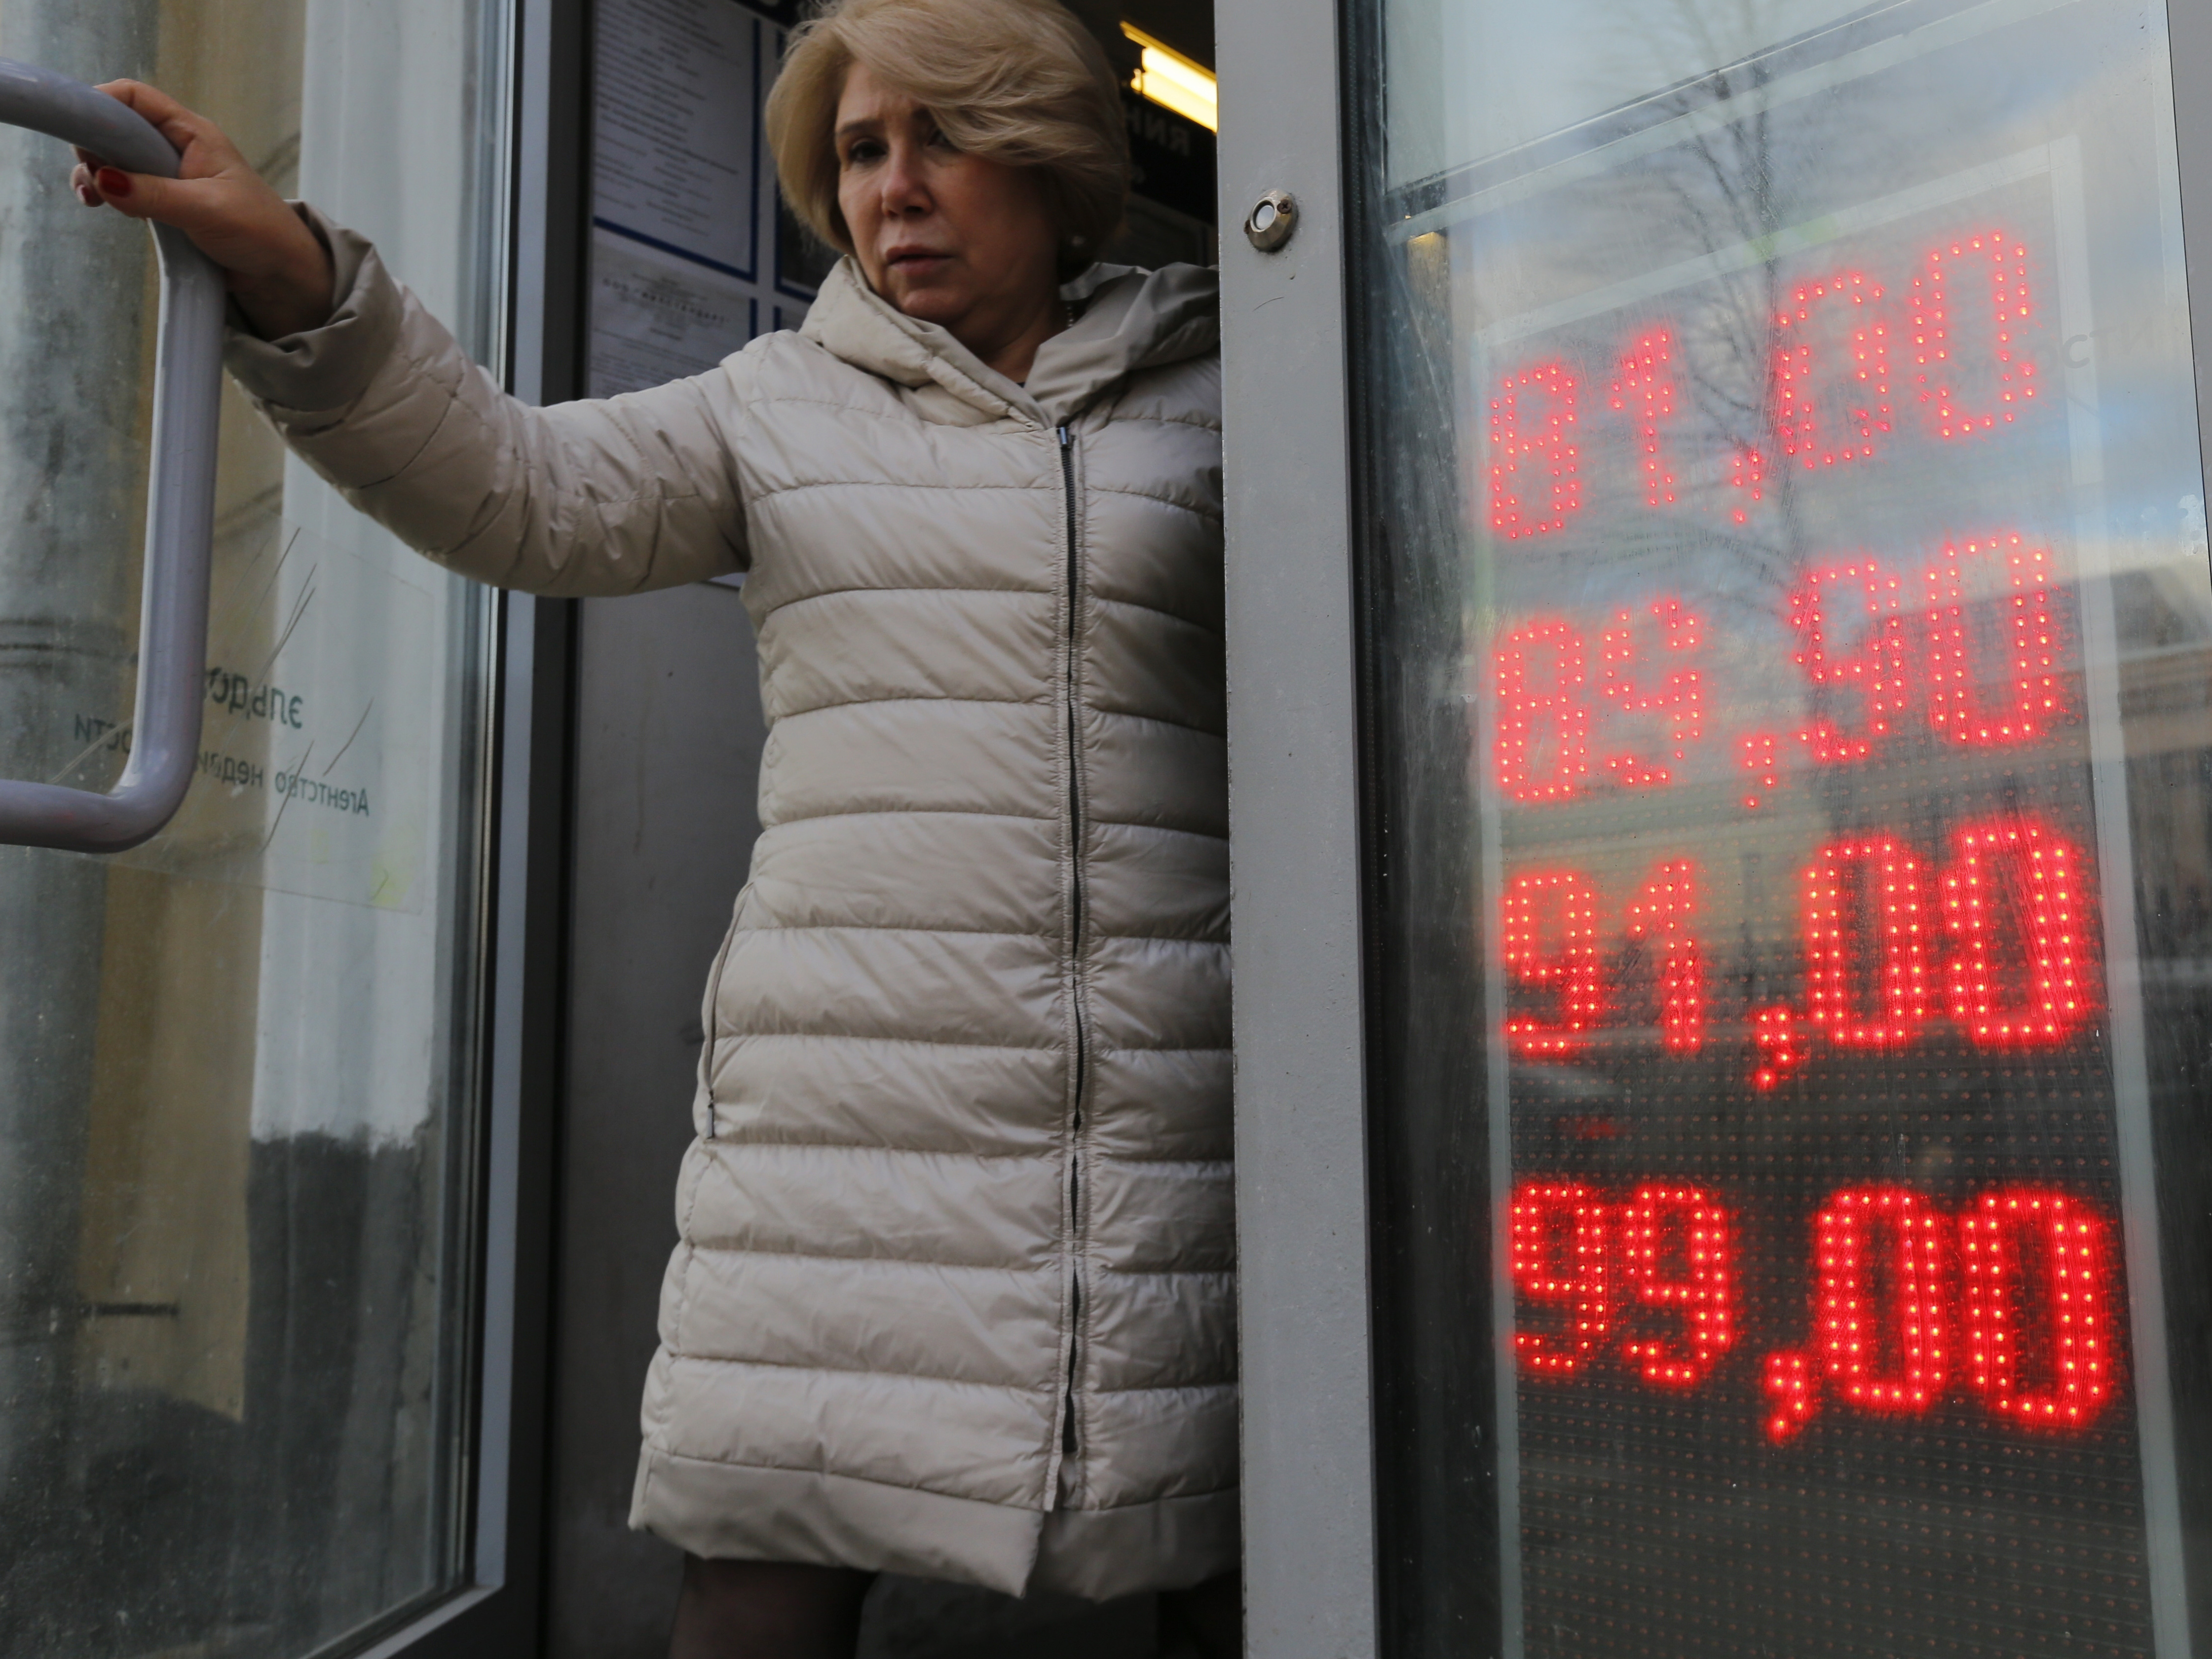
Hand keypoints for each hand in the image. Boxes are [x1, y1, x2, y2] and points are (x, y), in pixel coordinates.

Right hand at [72, 79, 334, 339]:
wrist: (281, 273)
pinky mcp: (164, 201)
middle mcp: (178, 148)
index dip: (102, 104)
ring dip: (95, 173)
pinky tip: (101, 204)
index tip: (80, 131)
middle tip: (89, 177)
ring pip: (116, 158)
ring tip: (92, 197)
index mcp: (194, 134)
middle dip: (94, 146)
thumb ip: (155, 195)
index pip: (136, 98)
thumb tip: (105, 180)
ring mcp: (168, 175)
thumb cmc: (260, 233)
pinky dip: (107, 192)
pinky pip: (124, 186)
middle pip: (117, 127)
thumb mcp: (206, 210)